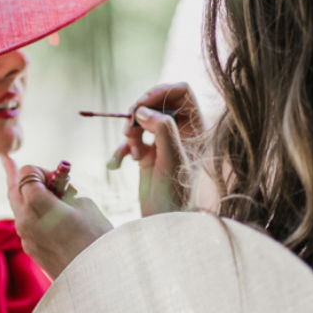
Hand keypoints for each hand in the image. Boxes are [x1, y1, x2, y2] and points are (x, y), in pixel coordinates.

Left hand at [3, 155, 111, 278]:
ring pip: (19, 208)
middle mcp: (24, 220)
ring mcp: (25, 237)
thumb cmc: (95, 236)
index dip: (42, 170)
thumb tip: (54, 194)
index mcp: (35, 203)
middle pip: (14, 189)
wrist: (98, 277)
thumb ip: (62, 192)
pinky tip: (50, 216)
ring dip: (30, 198)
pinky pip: (27, 225)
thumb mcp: (83, 203)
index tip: (59, 178)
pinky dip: (35, 216)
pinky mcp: (31, 250)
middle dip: (22, 178)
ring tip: (49, 195)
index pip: (26, 173)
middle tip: (14, 164)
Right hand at [108, 82, 203, 215]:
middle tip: (129, 129)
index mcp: (196, 127)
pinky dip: (121, 150)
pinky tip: (116, 165)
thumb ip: (162, 129)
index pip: (180, 91)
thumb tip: (142, 111)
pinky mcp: (147, 153)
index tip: (140, 104)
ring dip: (130, 134)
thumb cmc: (176, 192)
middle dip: (138, 115)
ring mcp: (163, 141)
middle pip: (156, 103)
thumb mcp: (172, 157)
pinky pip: (130, 141)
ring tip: (131, 153)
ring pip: (140, 120)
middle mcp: (181, 131)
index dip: (159, 92)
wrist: (164, 220)